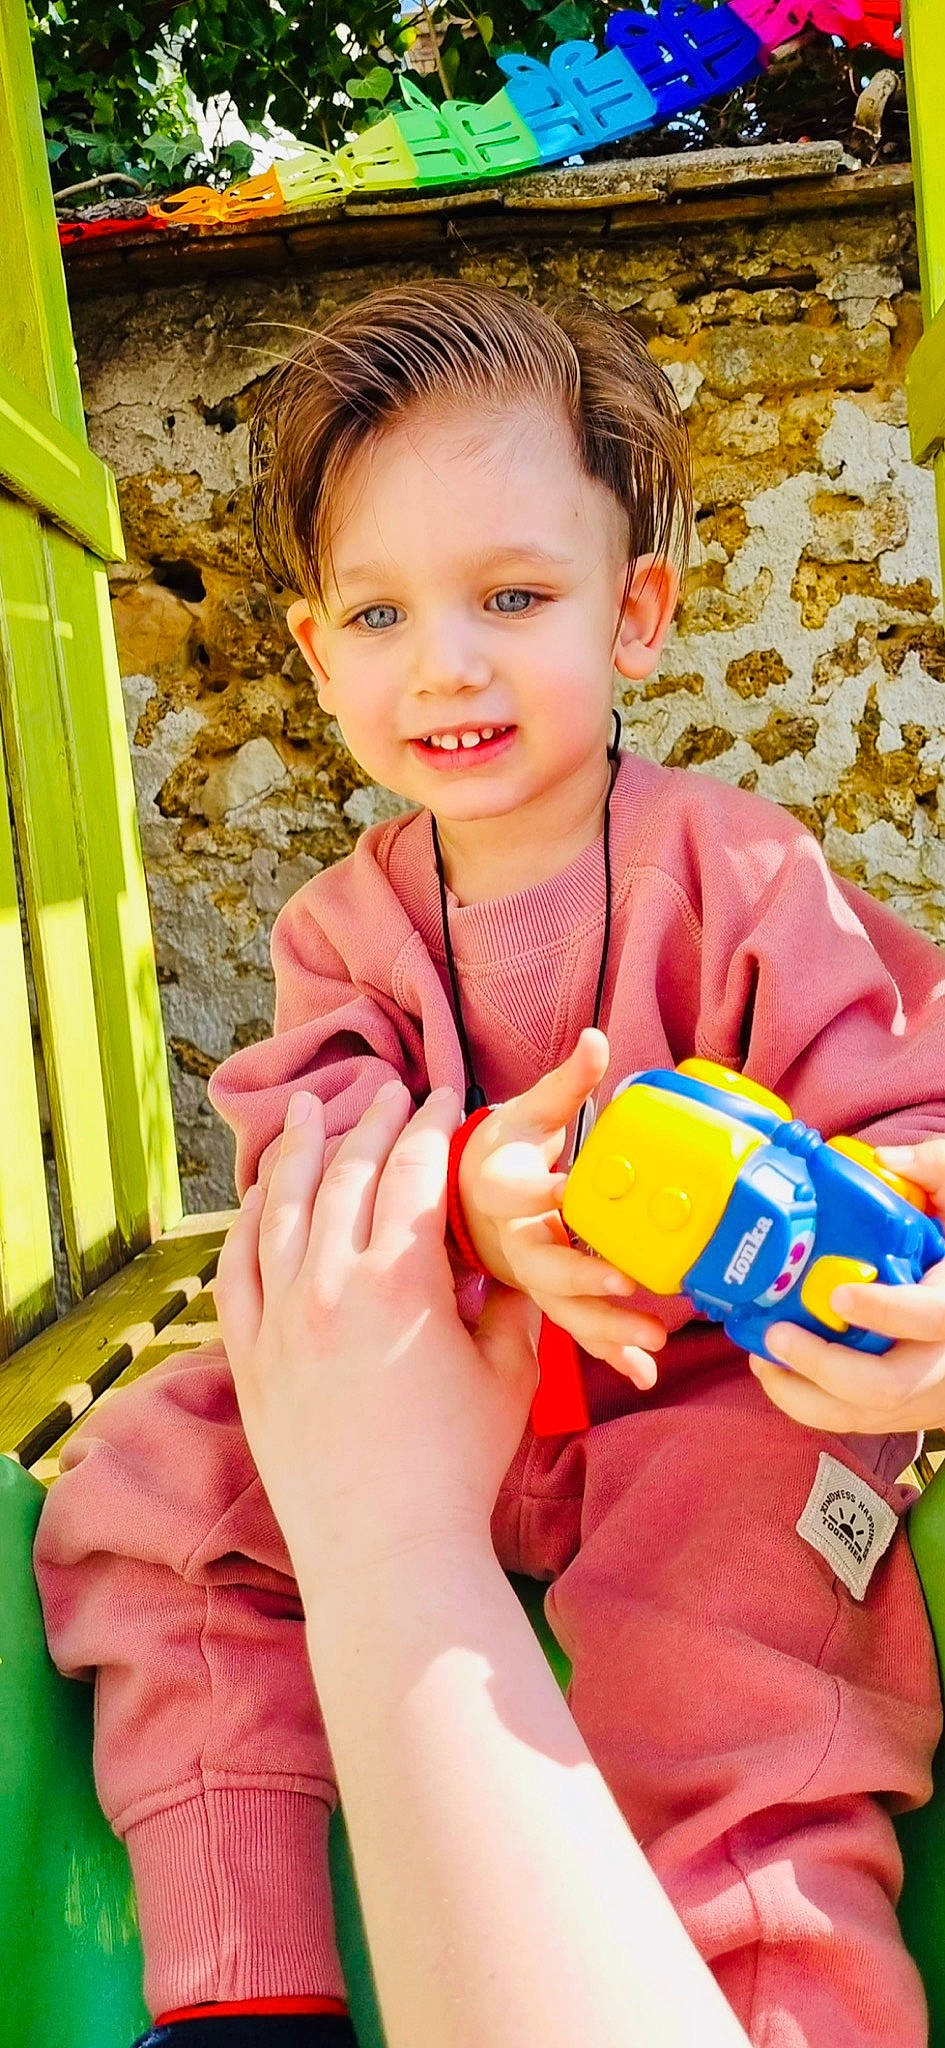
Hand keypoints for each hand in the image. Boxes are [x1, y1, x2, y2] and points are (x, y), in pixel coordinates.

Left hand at [214, 1083, 539, 1581]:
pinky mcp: (249, 1357)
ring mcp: (280, 1319)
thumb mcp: (508, 1374)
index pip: (416, 1171)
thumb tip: (513, 1253)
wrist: (385, 1550)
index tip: (445, 1098)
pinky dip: (249, 1222)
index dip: (433, 1126)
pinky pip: (239, 1267)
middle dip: (373, 1123)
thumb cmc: (459, 1467)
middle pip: (349, 1175)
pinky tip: (260, 1198)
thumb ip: (510, 1303)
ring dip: (300, 1150)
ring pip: (283, 1209)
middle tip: (389, 1091)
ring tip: (308, 1110)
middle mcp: (331, 1285)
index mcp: (402, 1280)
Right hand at [458, 1029, 664, 1389]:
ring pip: (564, 1309)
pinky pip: (579, 1330)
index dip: (542, 1195)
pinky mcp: (552, 1298)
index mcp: (503, 1189)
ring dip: (605, 1329)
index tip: (568, 1194)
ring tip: (649, 1343)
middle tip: (627, 1282)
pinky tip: (639, 1374)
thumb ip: (567, 1083)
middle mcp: (515, 1240)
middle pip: (543, 1265)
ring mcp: (533, 1276)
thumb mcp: (528, 1113)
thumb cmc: (504, 1154)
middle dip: (584, 1278)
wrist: (468, 1203)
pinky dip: (609, 1354)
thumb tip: (598, 1038)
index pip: (518, 1193)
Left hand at [750, 1137, 944, 1434]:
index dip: (887, 1312)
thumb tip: (886, 1160)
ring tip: (762, 1355)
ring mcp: (922, 1391)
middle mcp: (941, 1359)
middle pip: (887, 1385)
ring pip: (863, 1414)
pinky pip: (853, 1420)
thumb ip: (936, 1171)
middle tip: (776, 1334)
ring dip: (802, 1394)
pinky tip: (776, 1369)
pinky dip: (808, 1403)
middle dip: (823, 1366)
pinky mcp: (902, 1408)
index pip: (931, 1318)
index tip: (839, 1294)